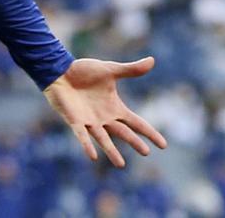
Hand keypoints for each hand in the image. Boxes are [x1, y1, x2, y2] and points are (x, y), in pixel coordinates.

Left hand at [43, 56, 167, 167]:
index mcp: (115, 107)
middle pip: (123, 132)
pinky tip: (93, 156)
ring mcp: (90, 121)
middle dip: (134, 142)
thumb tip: (152, 60)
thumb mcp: (110, 70)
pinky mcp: (75, 121)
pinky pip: (82, 135)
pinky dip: (87, 145)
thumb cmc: (84, 72)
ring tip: (121, 164)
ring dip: (112, 151)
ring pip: (104, 139)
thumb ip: (130, 70)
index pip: (136, 123)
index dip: (149, 133)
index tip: (163, 145)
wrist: (61, 71)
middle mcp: (104, 118)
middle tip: (146, 153)